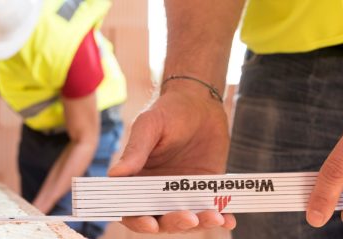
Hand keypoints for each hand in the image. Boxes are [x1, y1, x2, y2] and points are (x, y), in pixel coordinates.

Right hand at [108, 81, 234, 232]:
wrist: (202, 102)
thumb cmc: (169, 110)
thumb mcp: (149, 126)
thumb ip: (135, 151)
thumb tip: (114, 175)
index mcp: (137, 178)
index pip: (130, 208)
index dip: (136, 220)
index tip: (150, 223)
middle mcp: (158, 190)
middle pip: (161, 219)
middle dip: (174, 224)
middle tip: (189, 218)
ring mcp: (183, 192)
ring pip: (188, 219)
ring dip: (200, 224)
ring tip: (214, 217)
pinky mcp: (207, 189)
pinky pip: (213, 210)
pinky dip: (221, 219)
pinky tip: (228, 219)